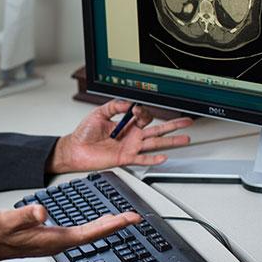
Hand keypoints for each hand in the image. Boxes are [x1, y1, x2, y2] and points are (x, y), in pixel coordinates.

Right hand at [0, 204, 140, 261]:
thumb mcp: (8, 219)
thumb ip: (26, 215)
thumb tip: (42, 211)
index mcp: (53, 239)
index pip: (89, 233)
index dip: (110, 226)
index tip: (127, 219)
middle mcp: (59, 243)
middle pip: (94, 235)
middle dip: (115, 225)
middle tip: (134, 218)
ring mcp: (56, 242)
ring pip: (88, 235)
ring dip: (106, 227)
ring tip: (121, 219)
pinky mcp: (52, 239)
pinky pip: (80, 233)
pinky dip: (93, 227)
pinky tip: (96, 223)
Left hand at [47, 99, 193, 173]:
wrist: (75, 149)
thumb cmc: (84, 133)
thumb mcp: (98, 113)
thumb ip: (114, 106)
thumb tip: (129, 102)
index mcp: (126, 124)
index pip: (144, 116)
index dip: (143, 111)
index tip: (136, 109)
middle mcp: (131, 136)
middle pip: (157, 130)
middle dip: (173, 125)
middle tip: (186, 122)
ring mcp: (130, 147)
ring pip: (155, 143)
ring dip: (171, 141)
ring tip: (185, 139)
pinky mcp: (124, 158)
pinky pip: (142, 158)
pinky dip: (153, 159)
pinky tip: (164, 158)